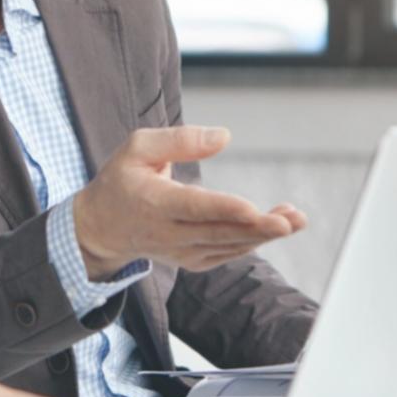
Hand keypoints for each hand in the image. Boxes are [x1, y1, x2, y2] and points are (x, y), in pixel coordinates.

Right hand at [71, 125, 306, 276]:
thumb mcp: (138, 147)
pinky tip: (274, 228)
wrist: (101, 228)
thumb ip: (179, 140)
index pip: (194, 208)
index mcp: (154, 203)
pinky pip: (226, 253)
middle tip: (292, 221)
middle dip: (258, 228)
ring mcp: (181, 252)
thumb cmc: (122, 180)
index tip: (254, 210)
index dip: (225, 210)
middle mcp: (169, 234)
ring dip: (263, 235)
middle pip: (219, 233)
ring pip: (228, 246)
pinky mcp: (192, 260)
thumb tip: (224, 137)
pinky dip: (251, 242)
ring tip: (296, 219)